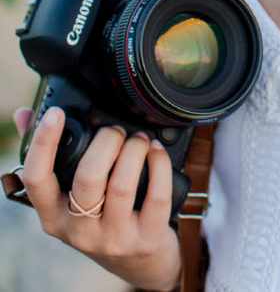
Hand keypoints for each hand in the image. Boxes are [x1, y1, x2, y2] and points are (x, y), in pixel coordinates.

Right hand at [14, 105, 180, 291]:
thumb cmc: (98, 219)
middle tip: (117, 130)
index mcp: (52, 216)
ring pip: (122, 185)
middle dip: (107, 141)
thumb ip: (47, 154)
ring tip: (138, 139)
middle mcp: (79, 232)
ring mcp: (113, 238)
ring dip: (134, 150)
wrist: (136, 262)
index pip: (36, 180)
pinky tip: (156, 151)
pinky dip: (159, 164)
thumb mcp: (67, 196)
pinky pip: (157, 196)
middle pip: (88, 177)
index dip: (44, 143)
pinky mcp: (146, 239)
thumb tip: (25, 114)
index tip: (55, 113)